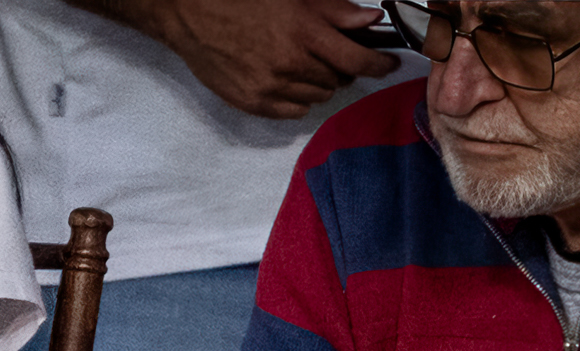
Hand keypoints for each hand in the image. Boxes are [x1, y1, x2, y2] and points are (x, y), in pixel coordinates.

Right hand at [154, 0, 399, 117]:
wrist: (190, 15)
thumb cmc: (241, 0)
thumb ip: (334, 11)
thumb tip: (369, 21)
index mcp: (303, 33)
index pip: (356, 60)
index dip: (379, 65)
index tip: (388, 64)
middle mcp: (289, 64)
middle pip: (338, 81)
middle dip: (343, 69)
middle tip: (333, 54)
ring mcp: (269, 88)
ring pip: (317, 97)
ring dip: (321, 83)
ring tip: (306, 65)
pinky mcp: (252, 103)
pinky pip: (293, 110)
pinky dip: (299, 98)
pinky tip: (289, 81)